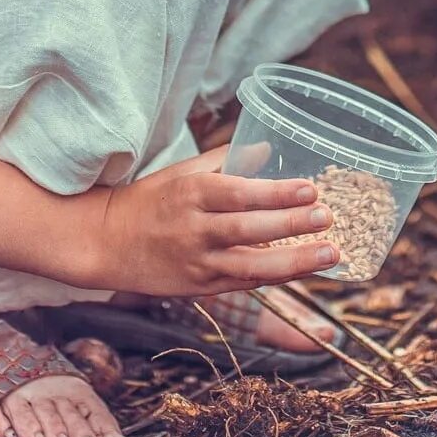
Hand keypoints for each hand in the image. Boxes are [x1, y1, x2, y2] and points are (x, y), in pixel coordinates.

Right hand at [86, 146, 342, 295]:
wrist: (105, 243)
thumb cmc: (149, 200)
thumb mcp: (182, 172)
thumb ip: (226, 161)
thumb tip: (267, 149)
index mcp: (190, 193)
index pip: (239, 193)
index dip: (276, 193)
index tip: (310, 188)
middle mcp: (194, 229)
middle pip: (249, 229)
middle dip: (292, 224)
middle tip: (328, 216)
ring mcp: (197, 262)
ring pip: (251, 266)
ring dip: (295, 261)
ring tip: (331, 253)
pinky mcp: (200, 287)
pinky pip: (244, 283)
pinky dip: (275, 277)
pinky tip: (303, 270)